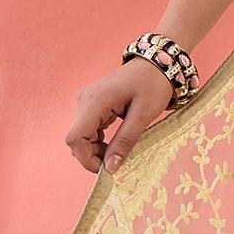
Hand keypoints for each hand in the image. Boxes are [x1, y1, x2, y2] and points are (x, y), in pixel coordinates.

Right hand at [65, 59, 173, 174]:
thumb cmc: (154, 85)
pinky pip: (88, 129)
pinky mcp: (93, 105)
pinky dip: (99, 141)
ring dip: (96, 150)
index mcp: (95, 101)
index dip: (86, 159)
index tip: (106, 170)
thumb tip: (111, 168)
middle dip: (93, 156)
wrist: (158, 64)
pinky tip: (115, 142)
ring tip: (119, 151)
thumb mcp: (143, 115)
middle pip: (76, 139)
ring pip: (81, 136)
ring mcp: (88, 102)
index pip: (75, 138)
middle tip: (117, 161)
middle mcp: (85, 100)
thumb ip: (125, 141)